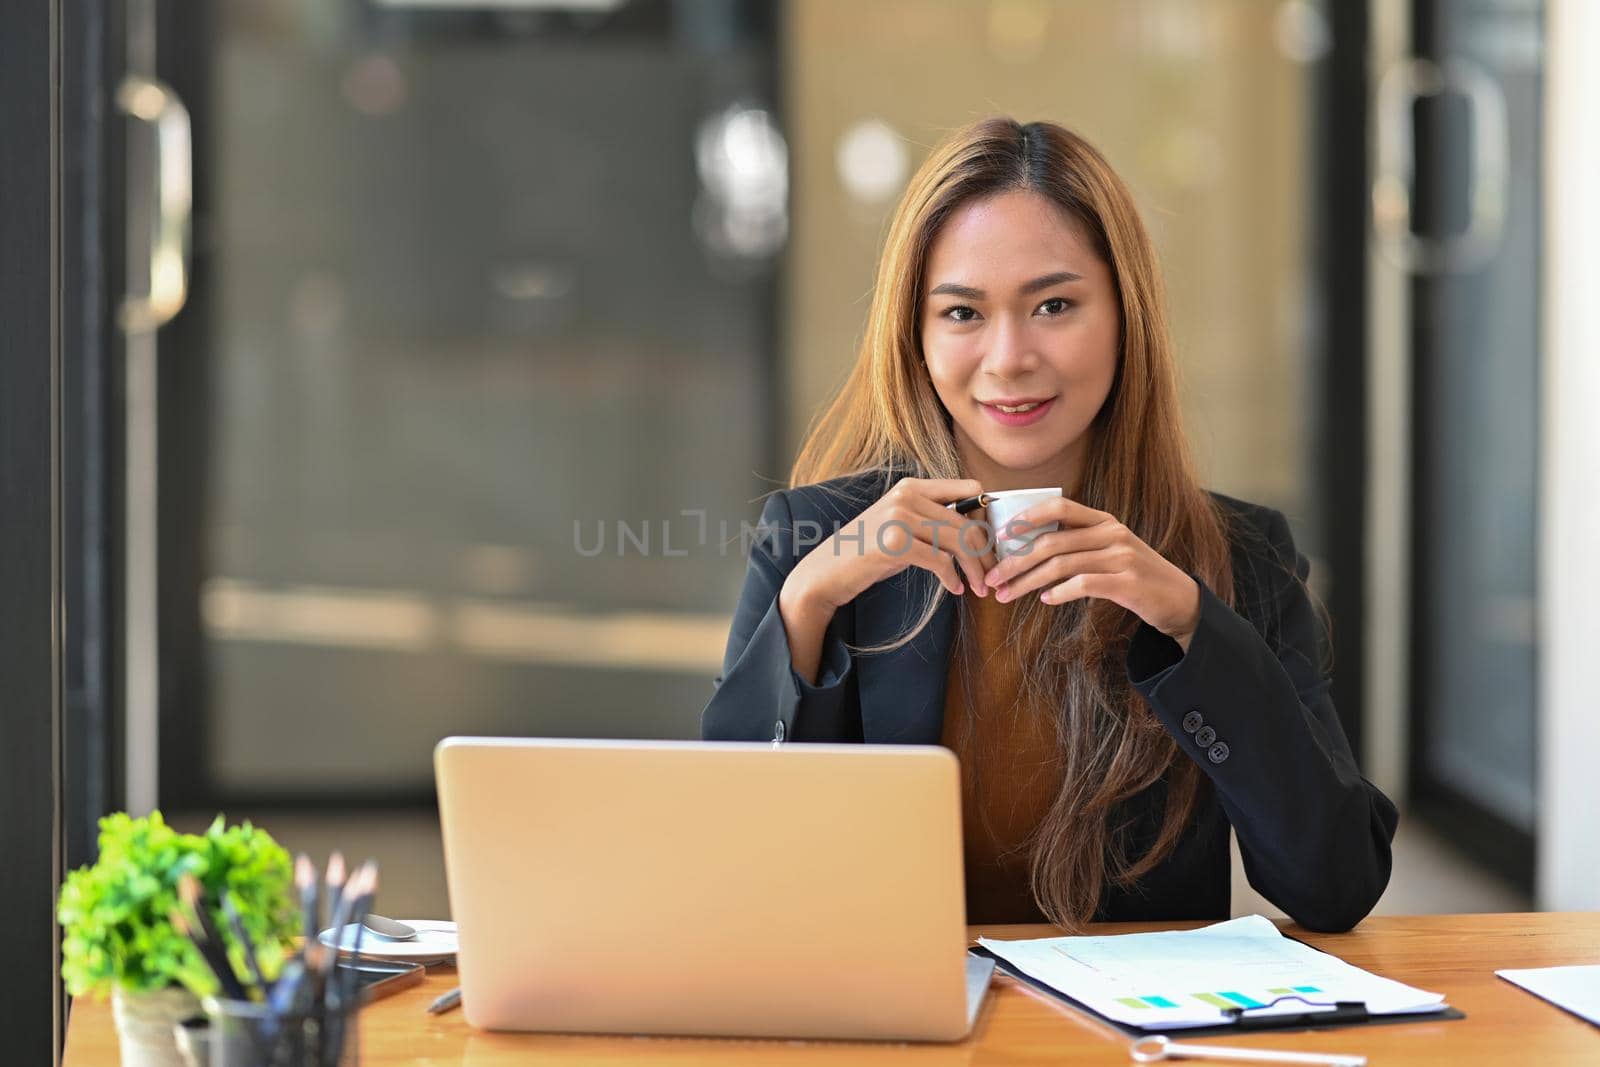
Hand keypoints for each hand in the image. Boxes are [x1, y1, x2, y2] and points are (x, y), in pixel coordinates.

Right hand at [787, 477, 1000, 610]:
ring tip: (978, 587)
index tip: (989, 545)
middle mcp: (907, 496)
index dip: (986, 518)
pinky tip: (954, 589)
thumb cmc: (867, 553)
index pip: (970, 489)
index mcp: (912, 487)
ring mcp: (900, 517)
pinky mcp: (895, 543)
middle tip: (990, 576)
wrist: (826, 572)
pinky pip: (941, 561)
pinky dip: (953, 578)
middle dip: (984, 553)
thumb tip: (976, 532)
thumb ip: (932, 521)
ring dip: (974, 570)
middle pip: (967, 522)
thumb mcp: (901, 527)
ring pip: (959, 541)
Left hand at [982, 497, 1202, 648]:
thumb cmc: (1135, 576)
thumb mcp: (1110, 551)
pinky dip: (1058, 593)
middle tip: (993, 578)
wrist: (1179, 599)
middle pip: (1051, 542)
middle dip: (1015, 561)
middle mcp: (1112, 533)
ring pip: (1060, 565)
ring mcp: (1121, 557)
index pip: (1060, 507)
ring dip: (1027, 582)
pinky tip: (1045, 600)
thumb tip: (1029, 550)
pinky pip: (1082, 584)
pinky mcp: (1127, 583)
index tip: (1001, 535)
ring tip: (1007, 595)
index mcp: (1104, 521)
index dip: (1028, 517)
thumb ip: (1078, 545)